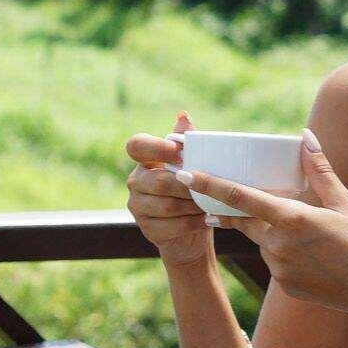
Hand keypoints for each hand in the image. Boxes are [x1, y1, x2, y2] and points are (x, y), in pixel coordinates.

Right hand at [122, 113, 215, 267]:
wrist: (191, 231)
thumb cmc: (194, 193)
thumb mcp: (194, 167)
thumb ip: (188, 143)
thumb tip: (183, 115)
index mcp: (145, 161)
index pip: (136, 145)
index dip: (155, 147)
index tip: (178, 152)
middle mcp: (136, 181)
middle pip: (158, 181)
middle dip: (188, 186)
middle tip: (209, 188)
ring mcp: (137, 206)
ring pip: (167, 205)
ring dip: (193, 206)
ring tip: (211, 205)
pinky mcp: (146, 228)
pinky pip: (171, 226)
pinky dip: (192, 223)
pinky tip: (205, 220)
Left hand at [192, 131, 347, 328]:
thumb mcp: (346, 203)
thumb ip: (319, 170)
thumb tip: (304, 135)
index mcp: (291, 220)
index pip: (240, 198)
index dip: (209, 185)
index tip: (184, 175)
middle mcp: (278, 245)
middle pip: (247, 218)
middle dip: (241, 207)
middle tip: (248, 196)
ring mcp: (279, 268)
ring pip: (262, 239)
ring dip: (271, 230)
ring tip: (312, 234)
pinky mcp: (283, 285)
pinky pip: (274, 260)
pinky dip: (284, 251)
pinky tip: (313, 255)